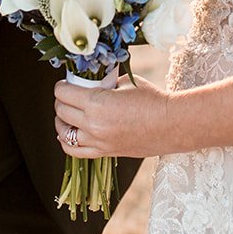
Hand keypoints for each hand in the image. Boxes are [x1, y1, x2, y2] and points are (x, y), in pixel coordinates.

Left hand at [53, 74, 172, 158]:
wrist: (172, 124)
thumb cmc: (152, 100)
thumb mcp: (125, 82)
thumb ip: (104, 82)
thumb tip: (91, 81)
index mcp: (97, 103)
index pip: (63, 93)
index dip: (62, 85)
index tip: (67, 82)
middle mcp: (93, 125)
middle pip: (61, 111)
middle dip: (61, 99)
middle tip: (69, 93)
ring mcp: (97, 142)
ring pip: (63, 133)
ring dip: (61, 121)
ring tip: (68, 113)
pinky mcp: (104, 152)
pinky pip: (74, 151)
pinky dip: (66, 141)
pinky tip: (70, 132)